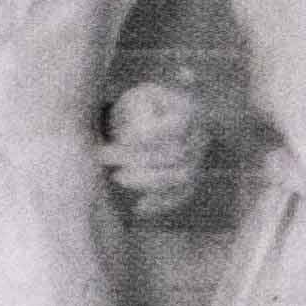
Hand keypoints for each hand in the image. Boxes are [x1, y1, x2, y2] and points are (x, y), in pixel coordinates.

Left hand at [102, 75, 206, 221]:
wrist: (153, 121)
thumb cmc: (141, 106)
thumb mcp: (138, 98)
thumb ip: (138, 110)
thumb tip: (132, 139)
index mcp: (191, 110)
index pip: (178, 125)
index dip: (152, 133)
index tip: (123, 137)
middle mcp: (201, 136)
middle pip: (174, 154)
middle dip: (136, 157)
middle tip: (104, 154)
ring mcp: (199, 160)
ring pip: (178, 177)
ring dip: (145, 180)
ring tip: (117, 175)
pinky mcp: (192, 179)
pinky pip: (182, 195)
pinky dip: (162, 203)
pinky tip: (139, 207)